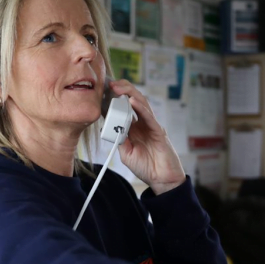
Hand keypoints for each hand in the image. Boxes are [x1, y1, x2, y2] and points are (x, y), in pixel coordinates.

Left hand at [108, 80, 185, 194]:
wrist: (162, 180)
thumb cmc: (146, 167)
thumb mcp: (126, 152)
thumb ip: (119, 139)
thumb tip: (110, 127)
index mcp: (135, 127)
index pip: (124, 108)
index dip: (114, 98)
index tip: (102, 90)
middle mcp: (144, 123)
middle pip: (133, 100)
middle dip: (122, 89)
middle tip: (109, 83)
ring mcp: (152, 126)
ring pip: (142, 104)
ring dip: (129, 93)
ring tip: (117, 87)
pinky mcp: (159, 132)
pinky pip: (149, 117)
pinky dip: (141, 108)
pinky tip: (132, 101)